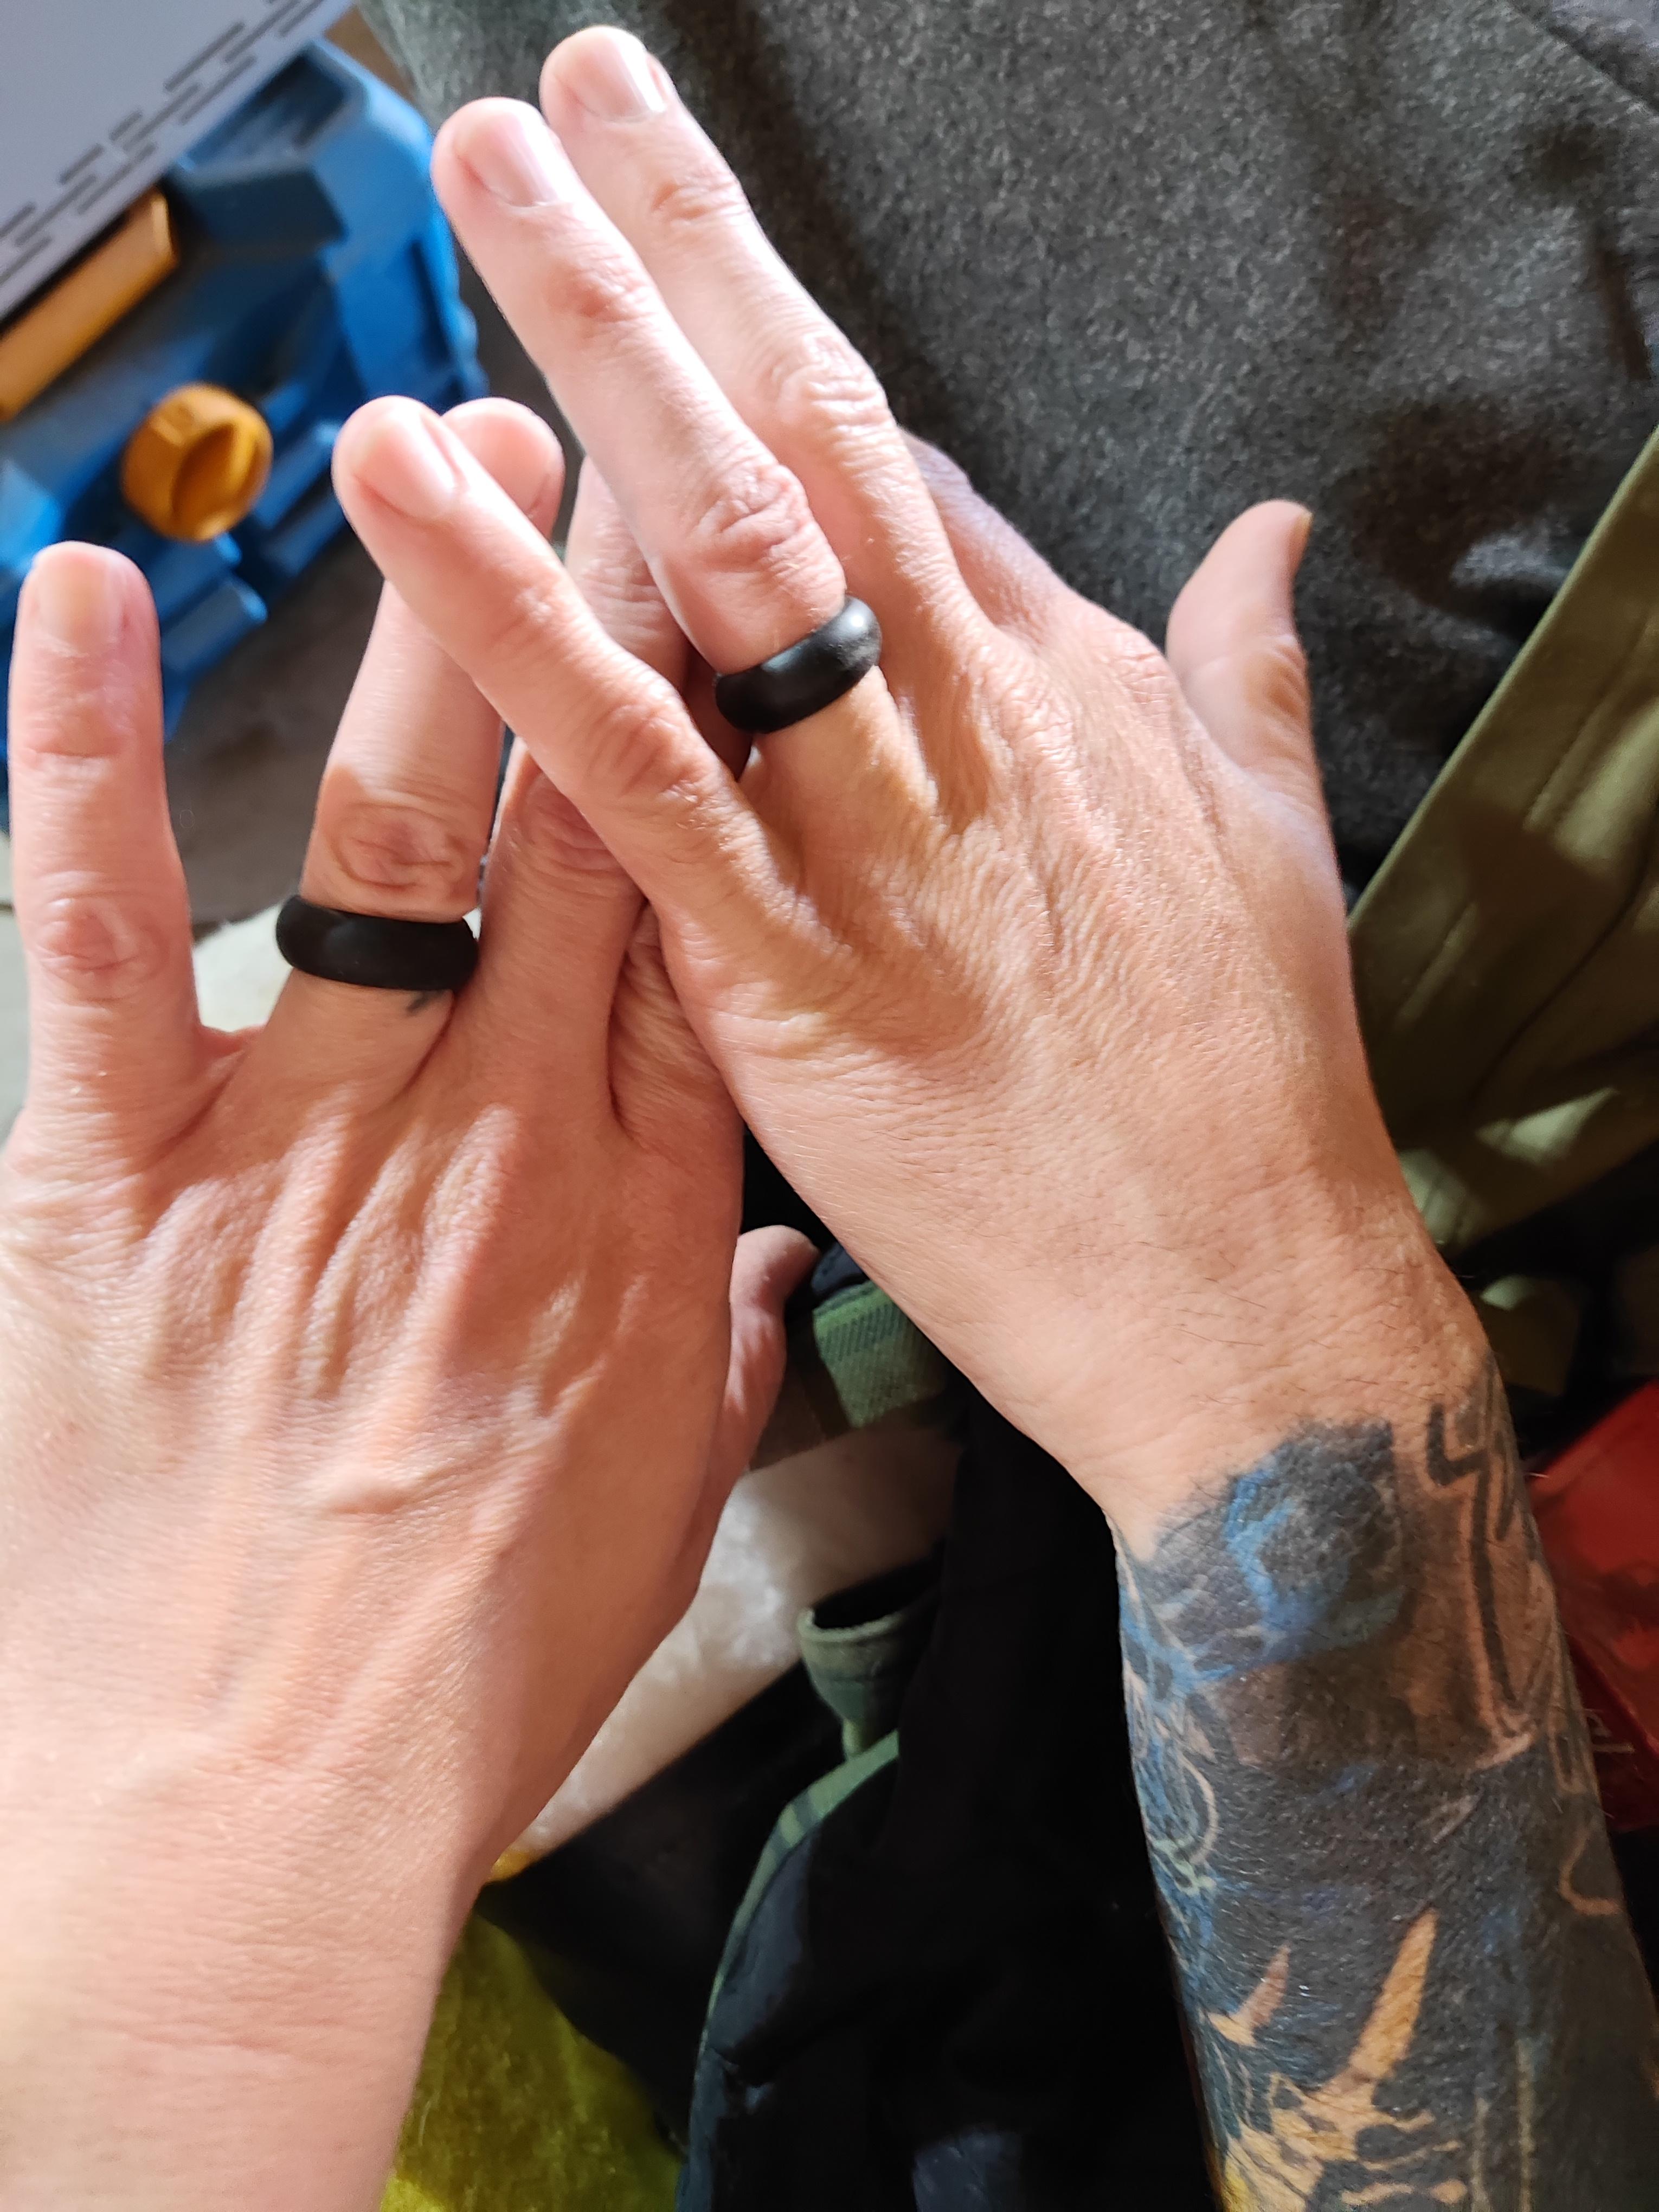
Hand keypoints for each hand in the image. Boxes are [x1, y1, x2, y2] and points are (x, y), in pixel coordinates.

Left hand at [0, 399, 808, 2208]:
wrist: (245, 1807)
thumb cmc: (460, 1673)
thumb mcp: (660, 1514)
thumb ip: (720, 1356)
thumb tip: (760, 1265)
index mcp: (632, 1213)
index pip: (705, 919)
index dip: (729, 741)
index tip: (748, 608)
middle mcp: (490, 1134)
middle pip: (576, 821)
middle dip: (610, 613)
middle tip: (633, 438)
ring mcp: (301, 1135)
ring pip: (383, 831)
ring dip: (428, 629)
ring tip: (458, 445)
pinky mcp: (116, 1167)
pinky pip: (92, 922)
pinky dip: (69, 750)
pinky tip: (81, 590)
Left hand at [327, 32, 1480, 1542]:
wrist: (1251, 1305)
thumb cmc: (1255, 1095)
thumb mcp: (1274, 843)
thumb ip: (1245, 668)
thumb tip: (1264, 536)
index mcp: (1065, 692)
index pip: (906, 480)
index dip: (782, 344)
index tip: (687, 239)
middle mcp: (970, 723)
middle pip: (815, 443)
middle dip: (692, 252)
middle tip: (576, 99)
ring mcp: (878, 836)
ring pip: (721, 556)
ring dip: (599, 351)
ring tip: (489, 185)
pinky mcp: (791, 969)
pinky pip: (633, 771)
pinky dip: (519, 625)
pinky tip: (422, 490)